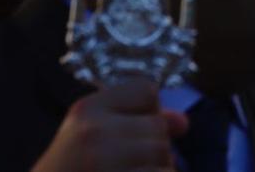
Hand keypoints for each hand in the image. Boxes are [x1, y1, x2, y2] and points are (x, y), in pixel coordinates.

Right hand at [30, 78, 186, 171]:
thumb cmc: (70, 170)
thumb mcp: (93, 139)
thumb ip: (137, 123)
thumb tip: (183, 122)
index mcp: (87, 110)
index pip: (146, 90)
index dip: (145, 115)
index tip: (124, 137)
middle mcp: (95, 132)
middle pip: (157, 128)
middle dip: (151, 151)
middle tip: (121, 167)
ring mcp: (104, 161)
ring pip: (164, 157)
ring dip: (156, 170)